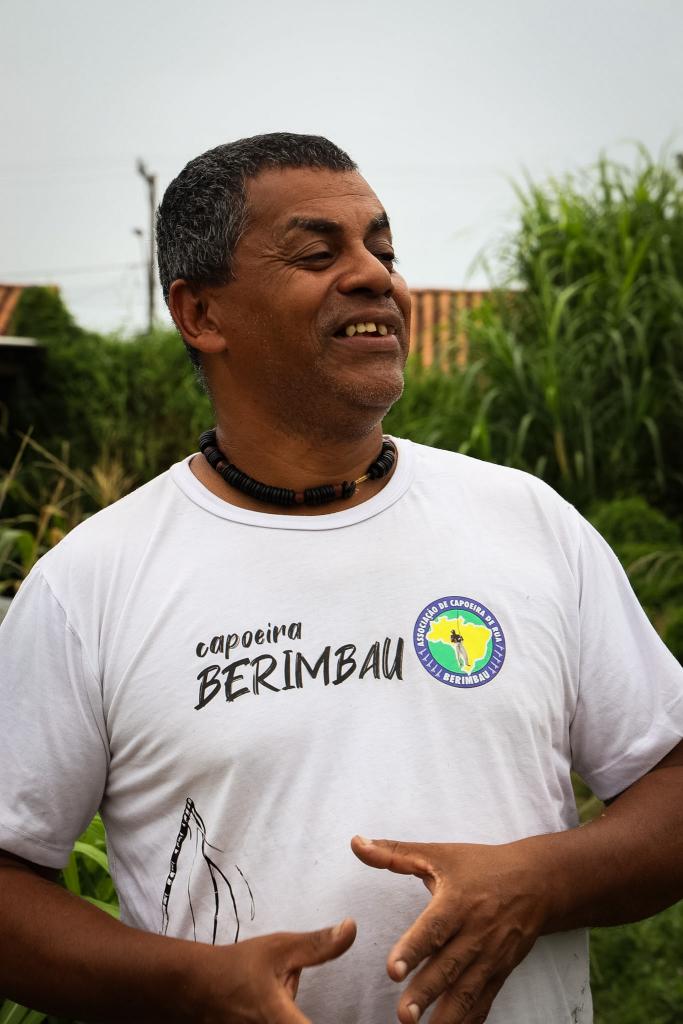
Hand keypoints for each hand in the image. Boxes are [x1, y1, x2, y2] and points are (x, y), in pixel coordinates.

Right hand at [190, 918, 356, 1023]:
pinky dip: (279, 1018)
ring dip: (290, 1016)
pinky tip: (263, 1002)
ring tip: (268, 993)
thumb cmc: (238, 966)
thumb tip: (351, 929)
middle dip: (303, 1016)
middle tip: (285, 987)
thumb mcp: (280, 948)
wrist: (194, 985)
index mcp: (281, 1021)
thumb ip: (318, 945)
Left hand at [351, 836, 548, 1023]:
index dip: (413, 949)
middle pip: (449, 966)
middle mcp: (476, 931)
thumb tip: (356, 843)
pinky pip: (484, 1002)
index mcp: (457, 901)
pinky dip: (470, 1021)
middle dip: (426, 992)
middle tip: (402, 1015)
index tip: (392, 970)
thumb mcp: (438, 853)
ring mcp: (491, 955)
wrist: (535, 882)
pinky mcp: (501, 971)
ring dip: (446, 1015)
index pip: (434, 928)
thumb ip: (394, 853)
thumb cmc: (481, 865)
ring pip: (467, 990)